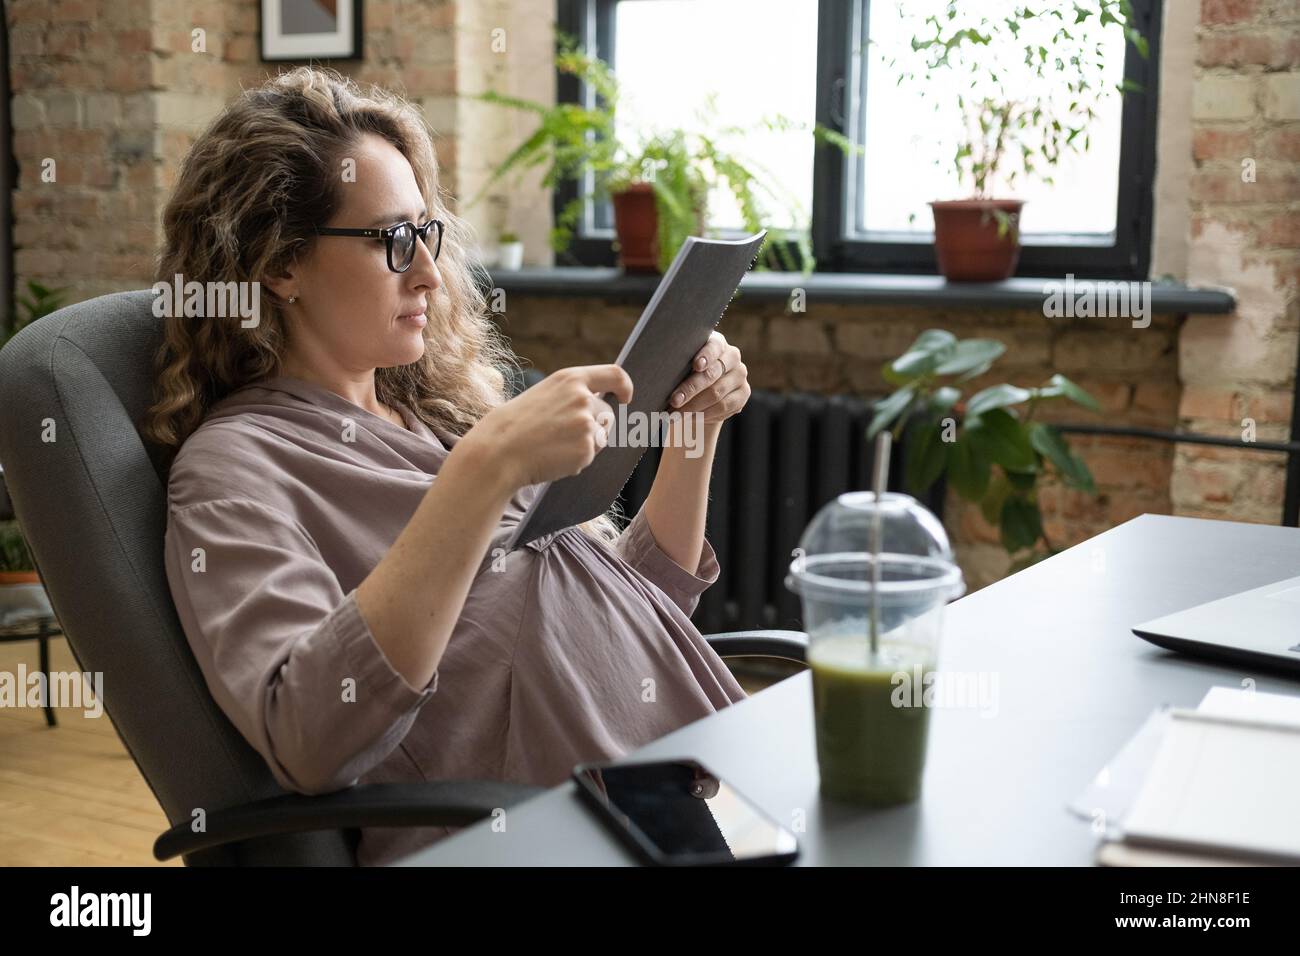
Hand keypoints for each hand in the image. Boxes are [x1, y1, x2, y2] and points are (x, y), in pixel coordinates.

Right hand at [461, 365, 633, 491]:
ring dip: (584, 444)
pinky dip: (575, 461)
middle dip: (594, 427)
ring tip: (552, 445)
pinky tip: (552, 457)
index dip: (625, 386)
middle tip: (562, 437)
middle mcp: (583, 399)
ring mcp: (587, 424)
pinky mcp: (587, 449)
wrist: (498, 452)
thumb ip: (571, 395)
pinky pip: (589, 456)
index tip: (625, 398)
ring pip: (600, 437)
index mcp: (570, 380)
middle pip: (607, 415)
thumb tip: (598, 404)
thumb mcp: (543, 395)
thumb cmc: (514, 425)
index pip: (615, 375)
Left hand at [667, 331, 749, 425]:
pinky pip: (724, 406)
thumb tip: (654, 375)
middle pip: (712, 374)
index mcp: (716, 343)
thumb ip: (674, 365)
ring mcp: (740, 375)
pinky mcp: (744, 393)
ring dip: (693, 407)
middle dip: (690, 389)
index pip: (713, 346)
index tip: (696, 365)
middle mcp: (732, 356)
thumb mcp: (679, 367)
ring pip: (717, 393)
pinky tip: (690, 418)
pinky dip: (705, 414)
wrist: (700, 393)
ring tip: (675, 415)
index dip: (705, 356)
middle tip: (673, 402)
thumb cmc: (684, 375)